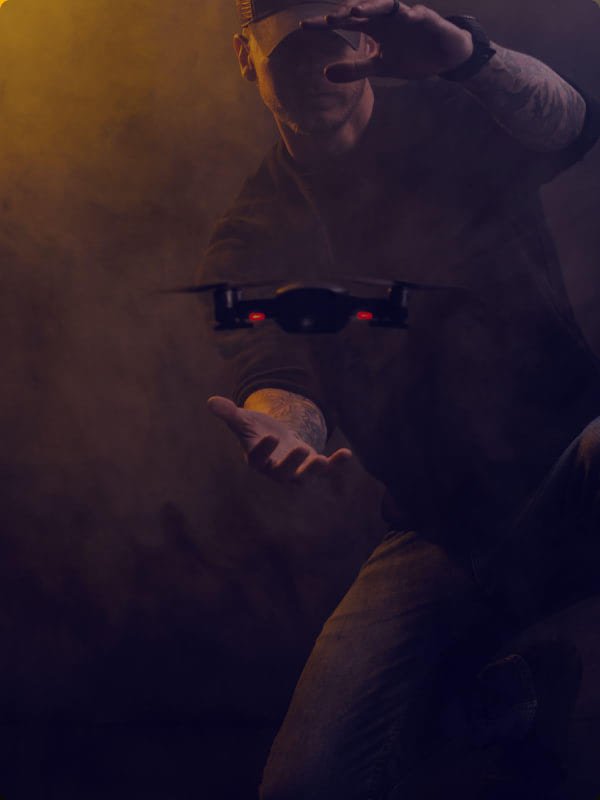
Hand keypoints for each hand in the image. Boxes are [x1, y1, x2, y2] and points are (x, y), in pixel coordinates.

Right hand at [207, 396, 352, 484]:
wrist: (275, 438)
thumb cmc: (255, 429)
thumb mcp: (244, 420)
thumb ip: (229, 414)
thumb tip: (211, 401)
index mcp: (257, 460)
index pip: (259, 459)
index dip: (264, 450)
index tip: (270, 437)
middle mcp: (275, 470)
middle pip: (283, 474)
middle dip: (292, 464)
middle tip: (301, 451)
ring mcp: (295, 471)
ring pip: (304, 477)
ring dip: (314, 470)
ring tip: (323, 460)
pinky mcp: (311, 466)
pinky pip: (325, 470)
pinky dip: (336, 464)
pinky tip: (346, 454)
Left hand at [301, 1, 473, 81]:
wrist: (445, 58)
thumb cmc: (413, 56)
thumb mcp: (381, 67)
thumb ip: (355, 69)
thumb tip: (326, 73)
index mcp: (374, 28)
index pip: (345, 23)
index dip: (325, 24)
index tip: (304, 27)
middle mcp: (385, 17)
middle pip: (361, 11)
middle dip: (345, 14)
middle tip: (327, 20)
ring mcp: (405, 15)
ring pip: (385, 6)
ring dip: (370, 8)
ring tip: (355, 11)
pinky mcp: (424, 17)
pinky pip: (414, 13)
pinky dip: (406, 13)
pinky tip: (399, 12)